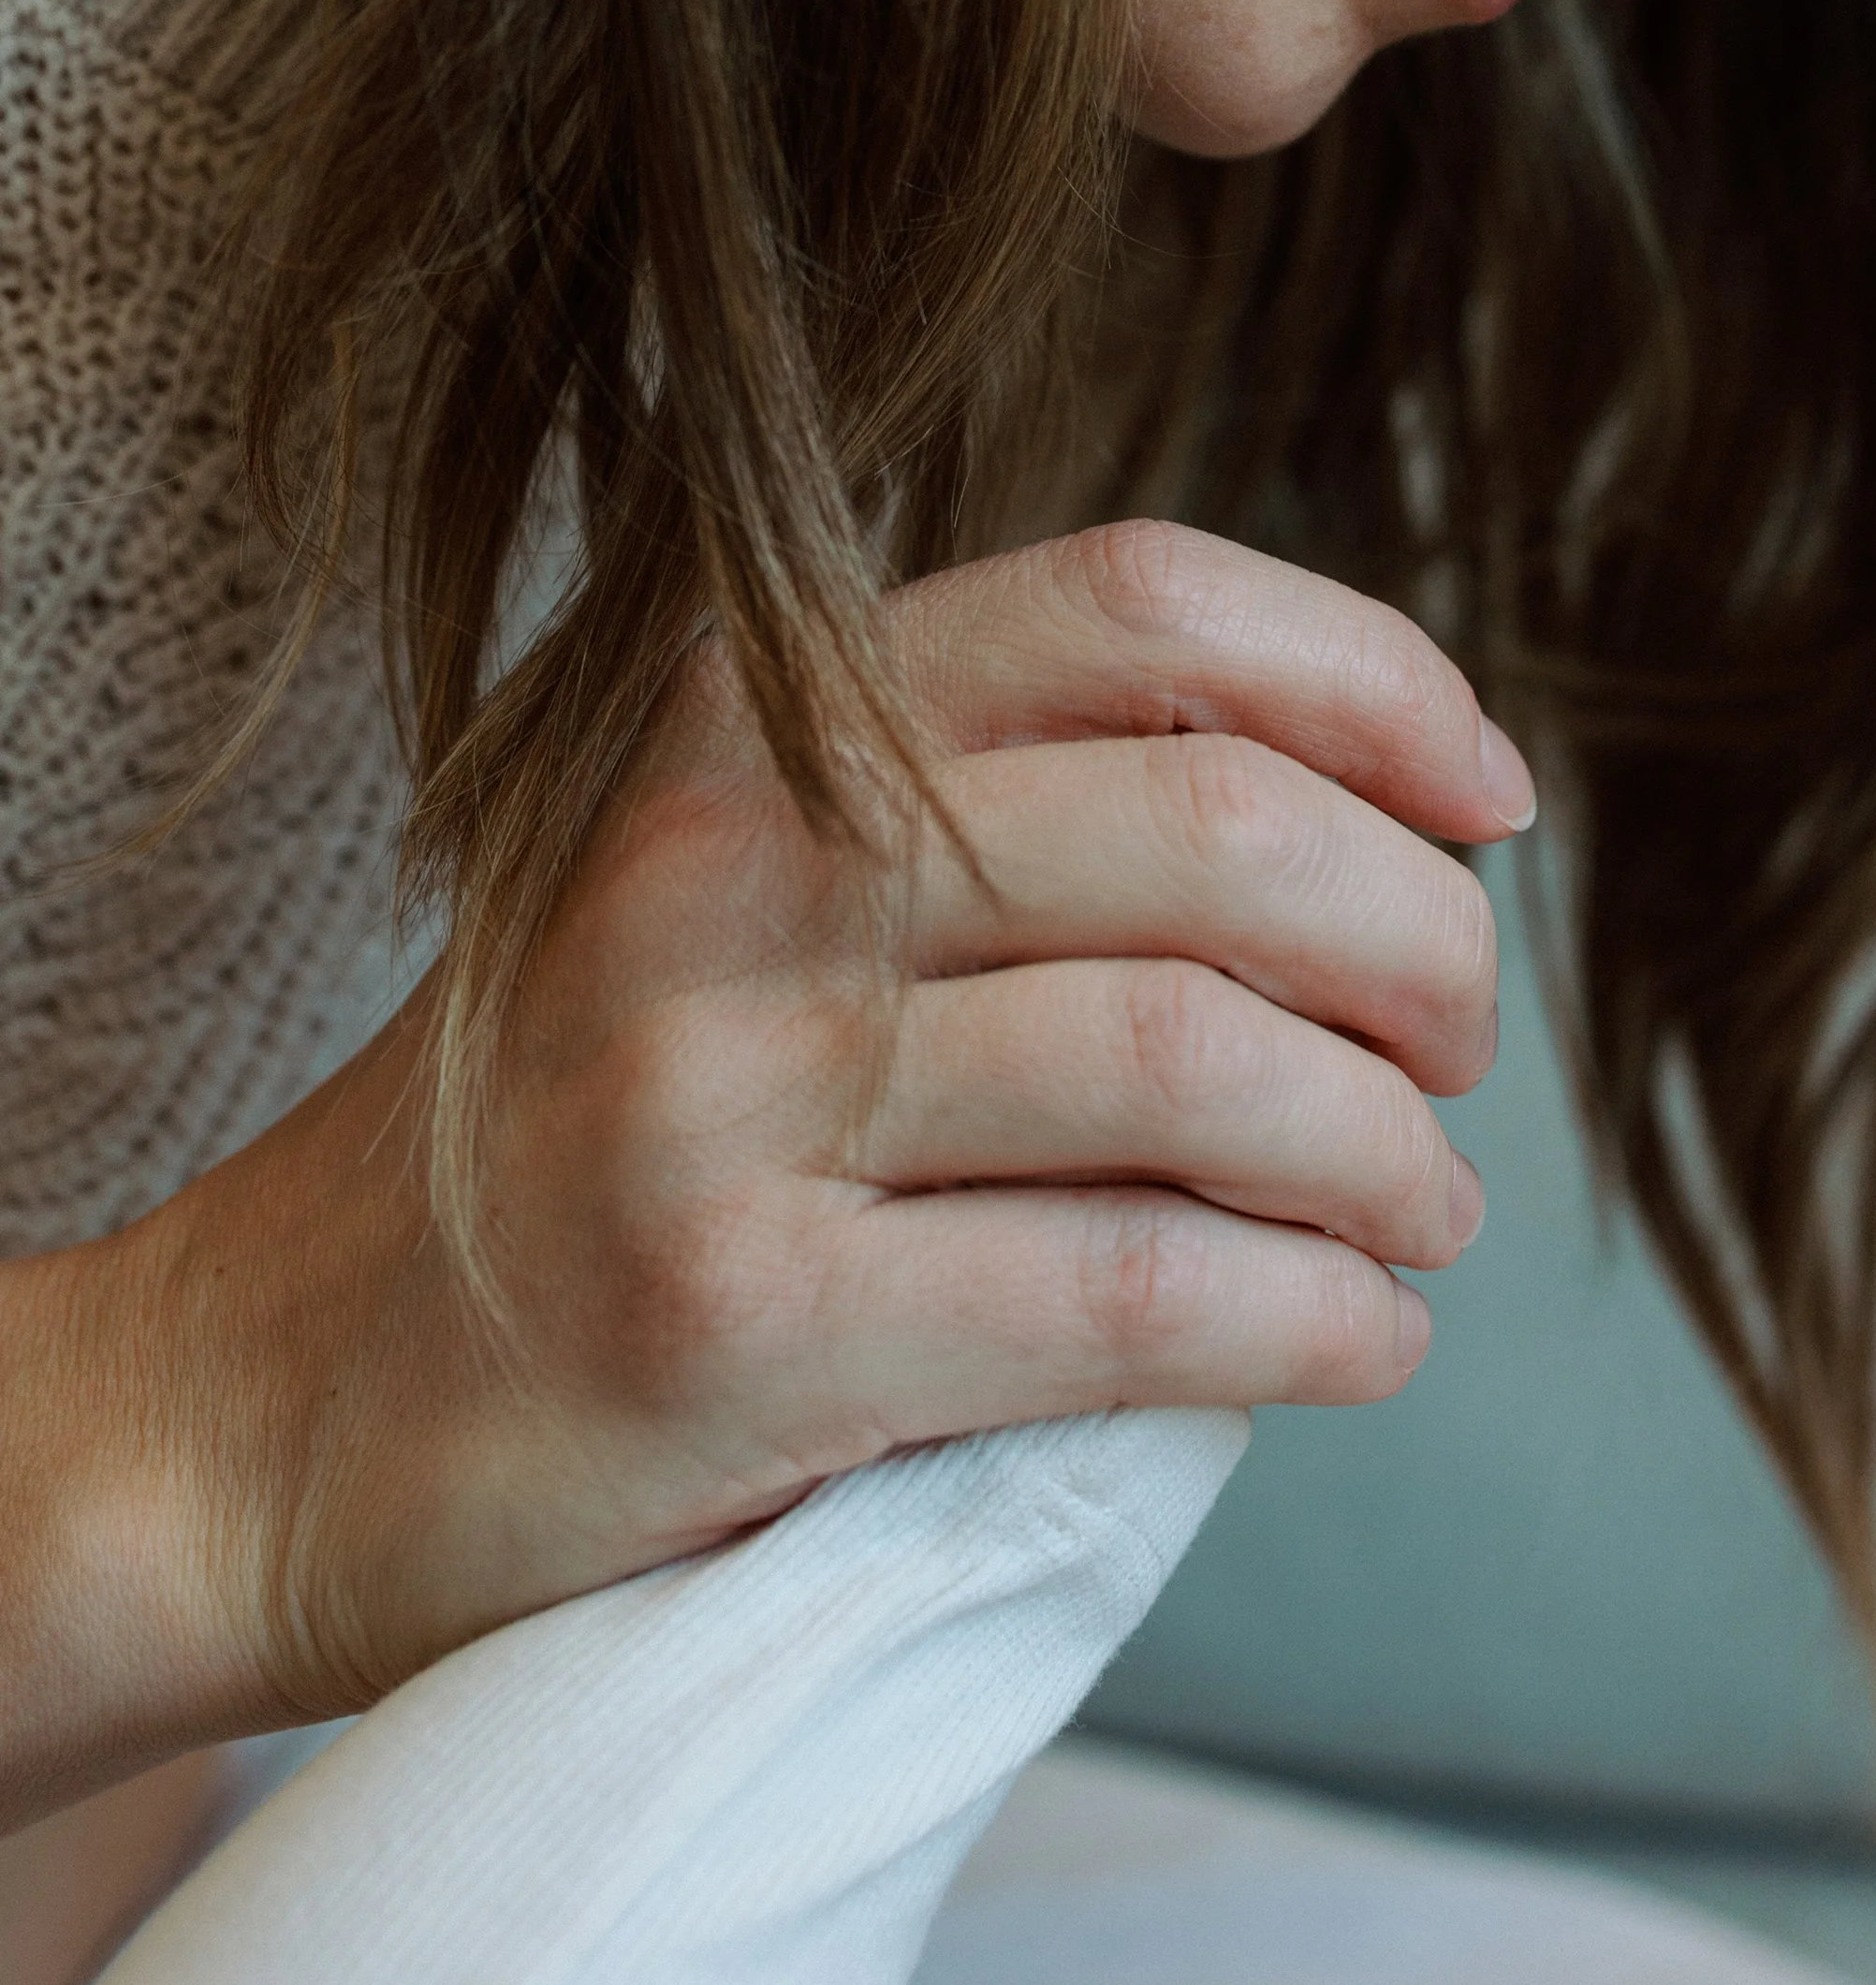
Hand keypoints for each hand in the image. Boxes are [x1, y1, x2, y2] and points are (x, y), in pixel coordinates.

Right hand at [5, 524, 1524, 1810]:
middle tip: (1455, 1050)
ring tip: (1422, 1210)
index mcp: (753, 707)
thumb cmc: (589, 1121)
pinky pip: (1123, 1294)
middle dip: (1418, 945)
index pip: (1139, 597)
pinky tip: (1355, 1341)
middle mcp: (731, 853)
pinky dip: (1305, 1321)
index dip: (1369, 677)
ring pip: (1195, 1058)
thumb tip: (1367, 807)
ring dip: (1388, 1151)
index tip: (1486, 798)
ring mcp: (716, 1083)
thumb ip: (982, 798)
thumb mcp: (734, 874)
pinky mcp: (729, 1319)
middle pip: (1215, 823)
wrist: (281, 1387)